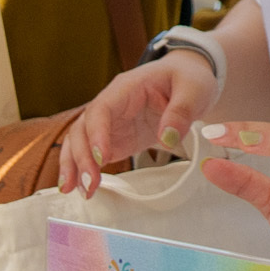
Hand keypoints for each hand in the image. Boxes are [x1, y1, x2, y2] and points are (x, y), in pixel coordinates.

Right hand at [58, 43, 214, 190]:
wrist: (187, 84)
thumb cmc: (187, 79)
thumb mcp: (193, 89)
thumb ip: (181, 111)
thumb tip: (168, 137)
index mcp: (126, 88)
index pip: (101, 109)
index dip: (97, 133)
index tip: (102, 157)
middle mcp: (111, 105)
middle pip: (83, 128)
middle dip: (82, 156)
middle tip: (90, 183)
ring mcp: (110, 124)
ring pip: (79, 142)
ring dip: (75, 166)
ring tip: (80, 191)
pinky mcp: (115, 140)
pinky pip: (92, 154)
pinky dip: (84, 170)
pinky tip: (82, 188)